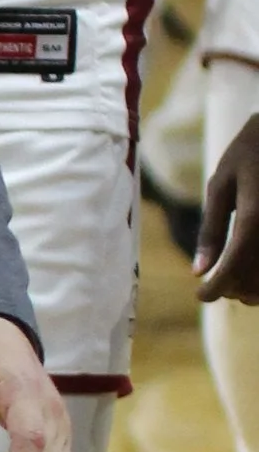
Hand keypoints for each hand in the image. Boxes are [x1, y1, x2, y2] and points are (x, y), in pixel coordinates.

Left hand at [195, 97, 258, 300]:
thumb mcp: (221, 185)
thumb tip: (199, 271)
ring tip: (235, 283)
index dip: (216, 287)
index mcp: (254, 214)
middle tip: (217, 286)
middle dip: (234, 290)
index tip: (201, 297)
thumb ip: (211, 229)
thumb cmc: (248, 154)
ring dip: (254, 289)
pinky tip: (252, 271)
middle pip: (257, 277)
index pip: (234, 264)